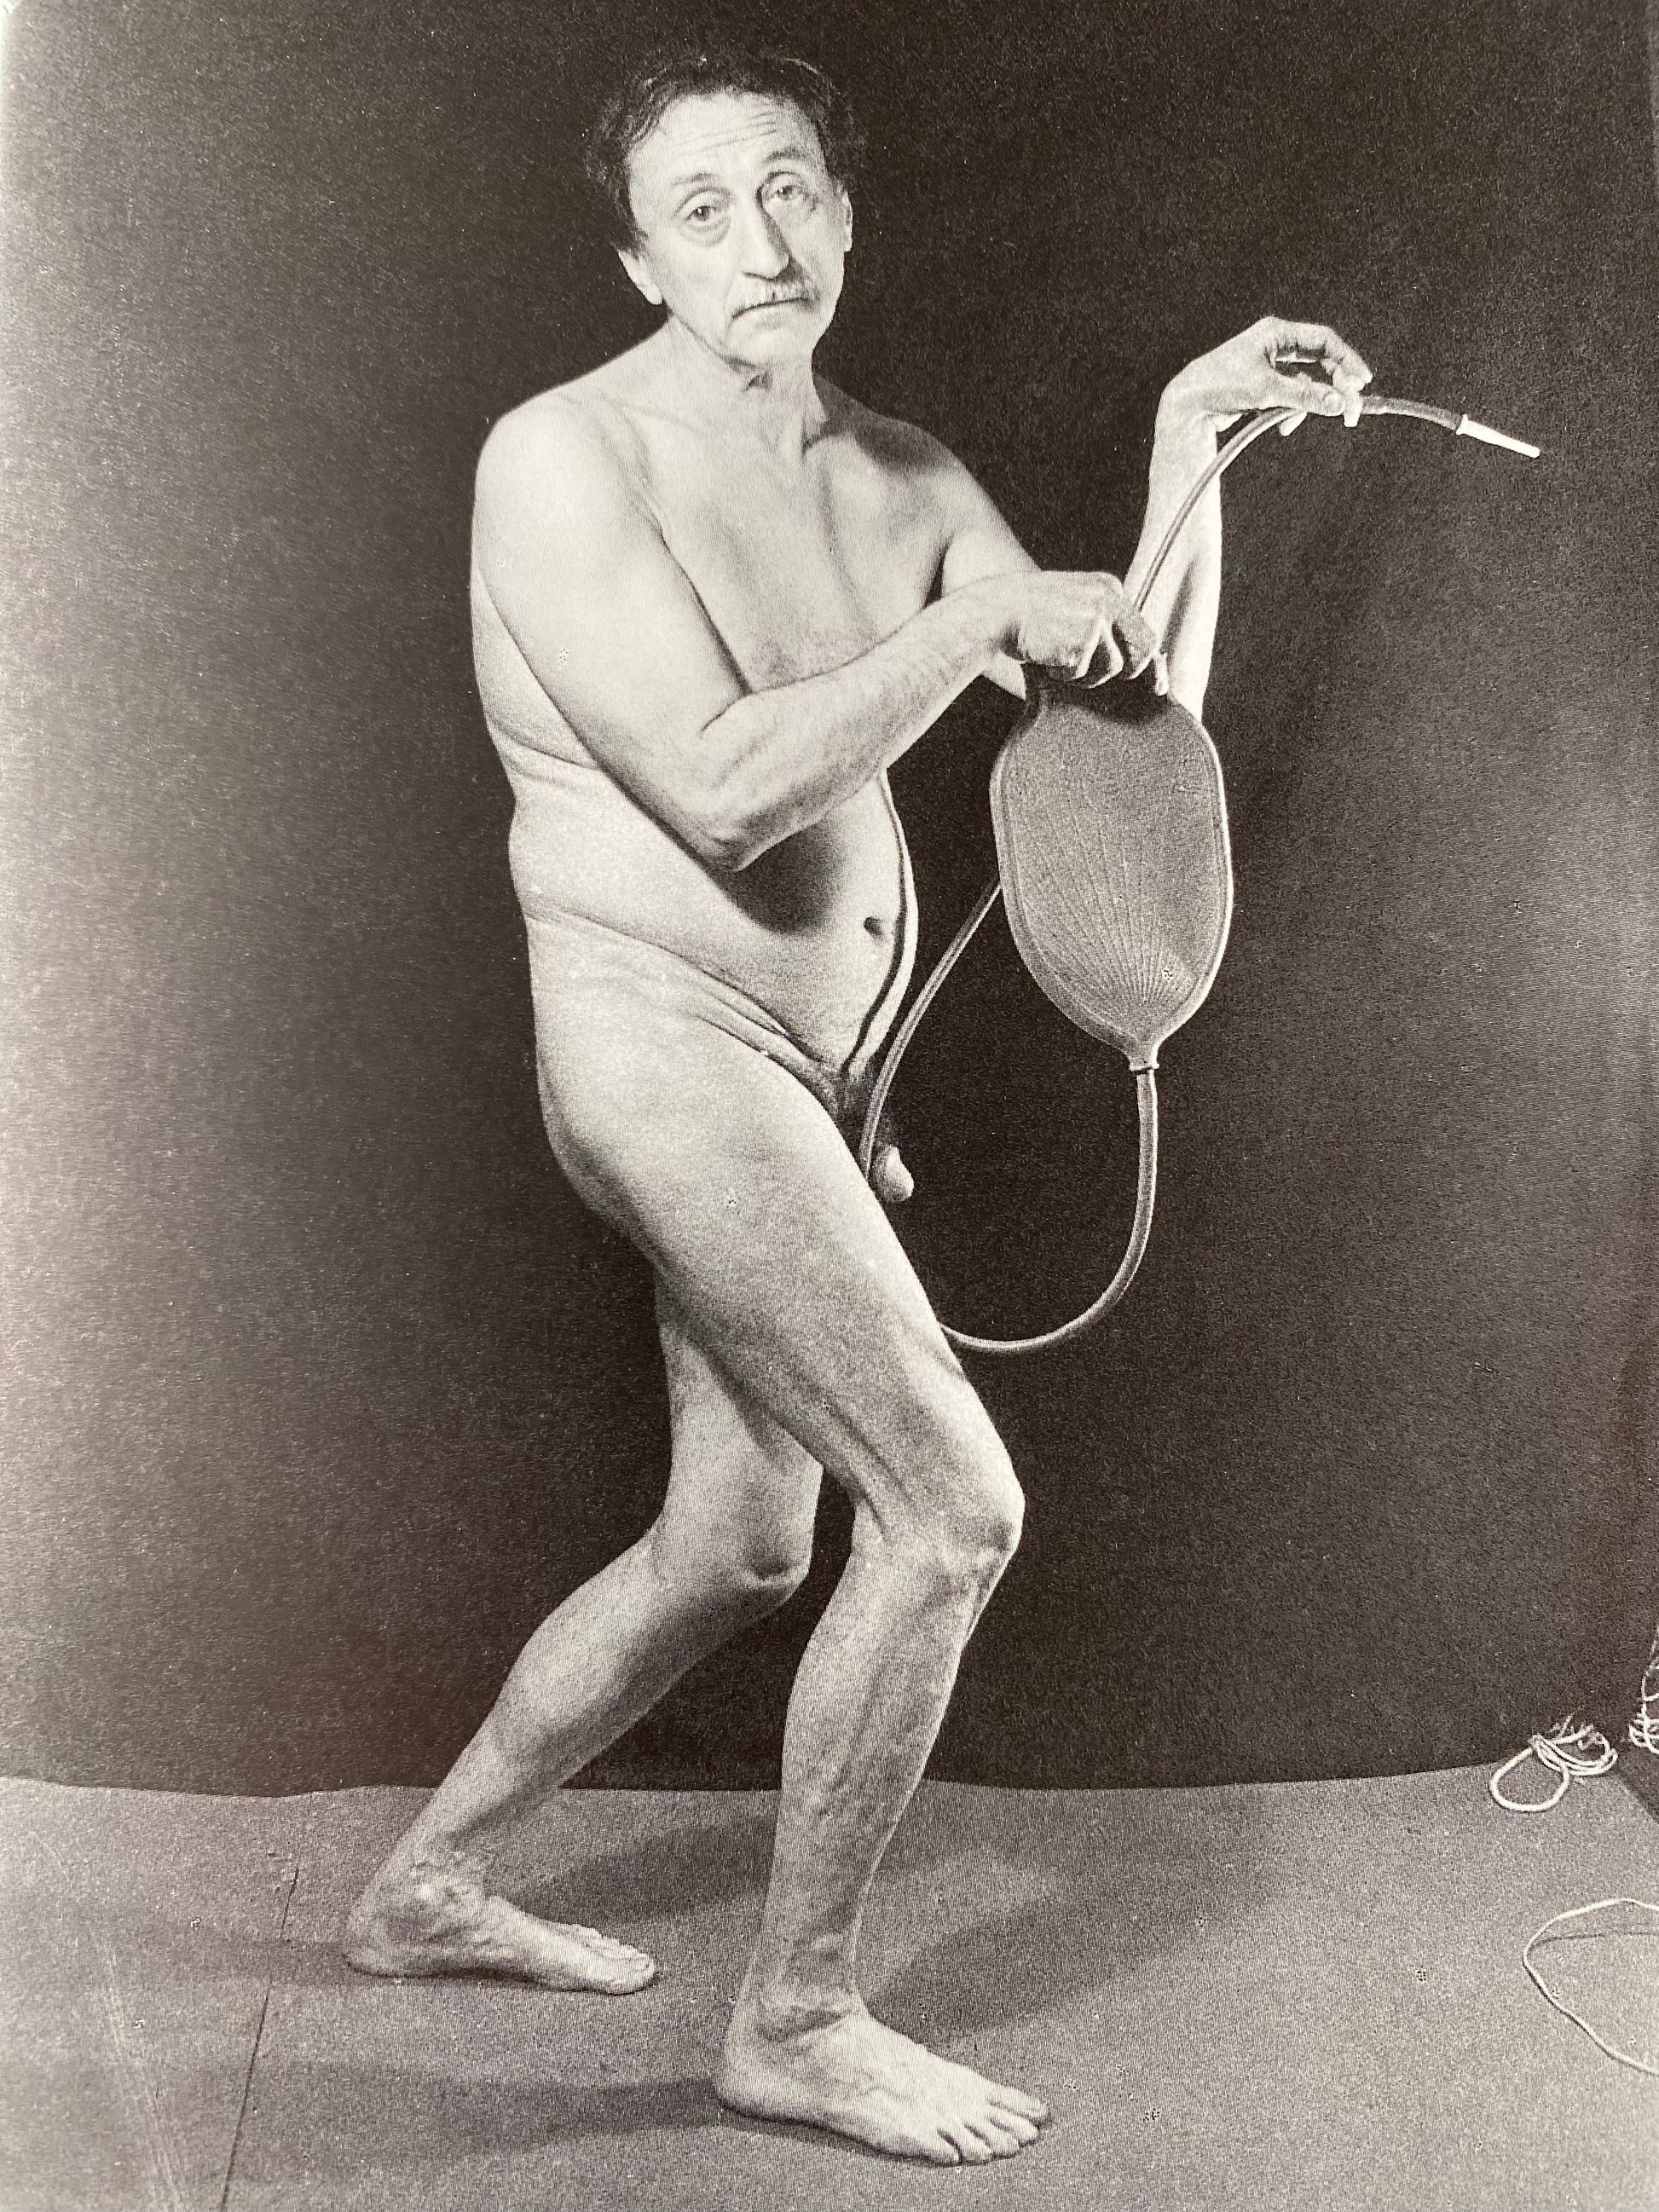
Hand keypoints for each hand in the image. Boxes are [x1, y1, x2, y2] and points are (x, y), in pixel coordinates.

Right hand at [1002, 570, 1167, 689]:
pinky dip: (1065, 676)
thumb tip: (1134, 657)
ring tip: (1059, 659)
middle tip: (1122, 683)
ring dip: (1086, 674)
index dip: (1152, 662)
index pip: (1143, 628)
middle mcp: (1109, 600)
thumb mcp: (1074, 604)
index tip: (1159, 686)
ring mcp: (1096, 620)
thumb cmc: (1030, 614)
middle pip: (1142, 649)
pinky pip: (1084, 674)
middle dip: (1133, 673)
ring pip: (1112, 667)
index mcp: (1109, 587)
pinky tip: (1048, 658)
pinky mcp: (1081, 641)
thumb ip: (1102, 621)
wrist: (996, 611)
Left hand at [1162, 315, 1372, 438]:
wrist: (1188, 404)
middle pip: (1320, 362)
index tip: (1363, 382)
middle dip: (1334, 387)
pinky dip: (1291, 411)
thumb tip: (1339, 403)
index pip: (1324, 341)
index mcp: (1277, 333)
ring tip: (1296, 424)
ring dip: (1309, 404)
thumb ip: (1304, 396)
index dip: (1347, 360)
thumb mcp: (1266, 391)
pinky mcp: (1264, 386)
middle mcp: (1275, 345)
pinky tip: (1282, 426)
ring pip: (1306, 383)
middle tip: (1350, 412)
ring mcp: (1270, 365)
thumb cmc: (1222, 386)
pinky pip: (1291, 396)